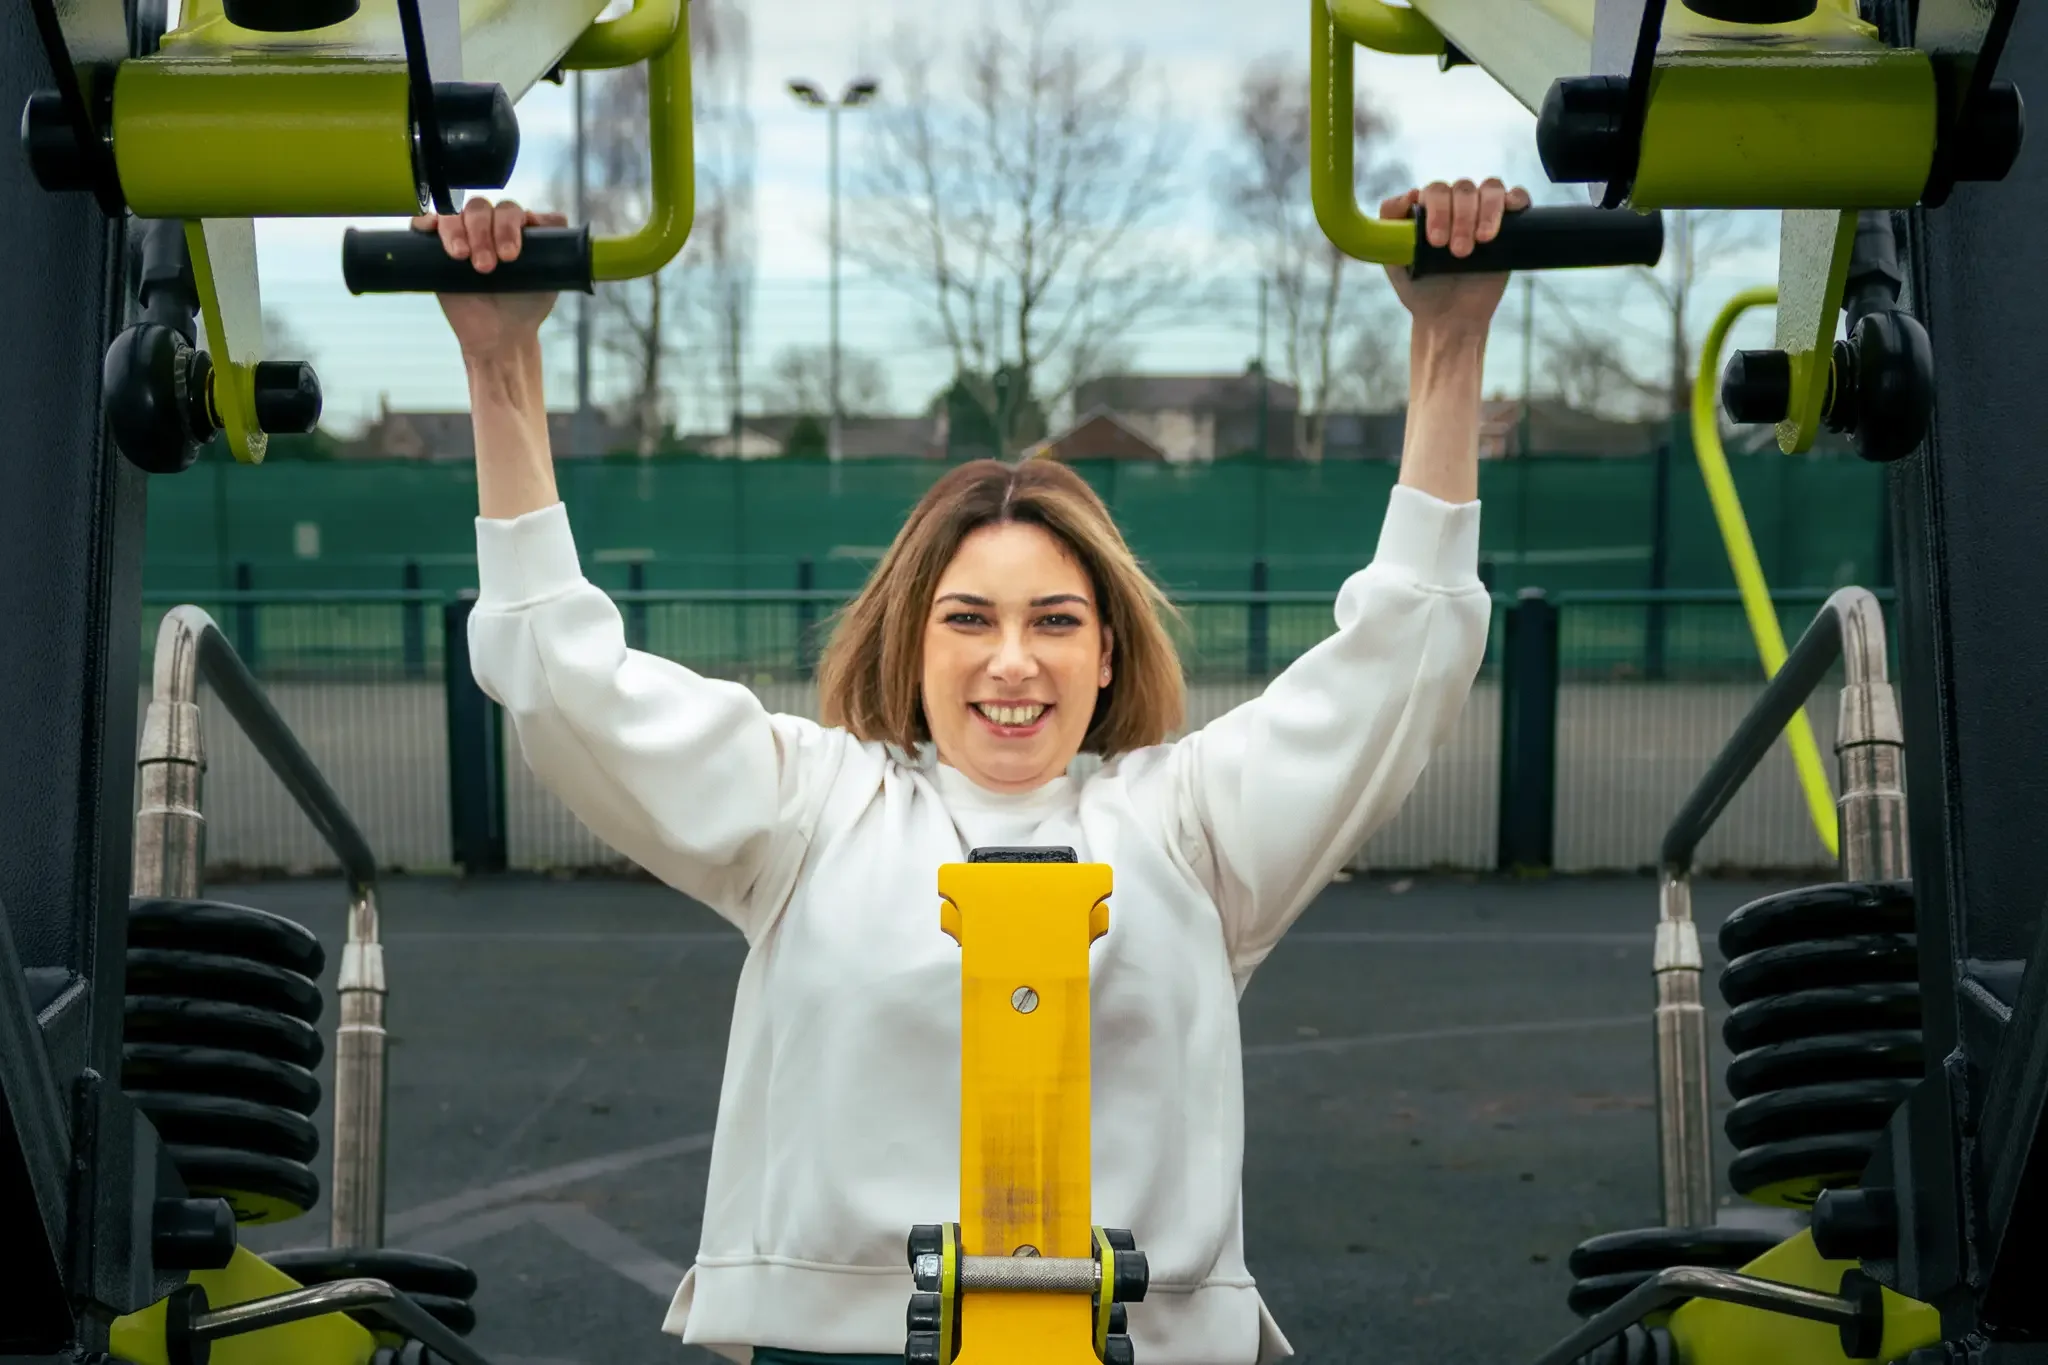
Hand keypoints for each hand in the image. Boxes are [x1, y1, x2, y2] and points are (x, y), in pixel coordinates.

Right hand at [417, 198, 567, 363]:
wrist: (500, 336)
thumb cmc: (527, 306)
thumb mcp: (551, 277)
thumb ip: (556, 249)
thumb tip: (557, 219)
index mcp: (518, 228)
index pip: (513, 210)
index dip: (511, 225)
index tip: (512, 255)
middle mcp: (491, 227)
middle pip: (484, 208)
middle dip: (485, 234)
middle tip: (489, 267)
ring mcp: (465, 234)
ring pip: (457, 214)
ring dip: (459, 232)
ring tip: (464, 259)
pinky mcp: (438, 246)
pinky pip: (428, 222)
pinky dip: (428, 222)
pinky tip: (431, 231)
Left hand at [1381, 179, 1531, 337]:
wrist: (1450, 318)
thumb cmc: (1420, 288)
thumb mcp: (1394, 259)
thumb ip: (1390, 223)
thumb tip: (1409, 194)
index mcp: (1430, 208)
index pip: (1435, 191)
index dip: (1437, 210)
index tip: (1435, 242)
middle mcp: (1456, 205)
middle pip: (1462, 188)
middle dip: (1460, 217)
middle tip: (1457, 251)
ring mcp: (1484, 212)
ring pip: (1490, 188)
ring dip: (1485, 212)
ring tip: (1479, 243)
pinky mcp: (1511, 224)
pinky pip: (1517, 196)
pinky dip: (1515, 199)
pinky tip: (1508, 218)